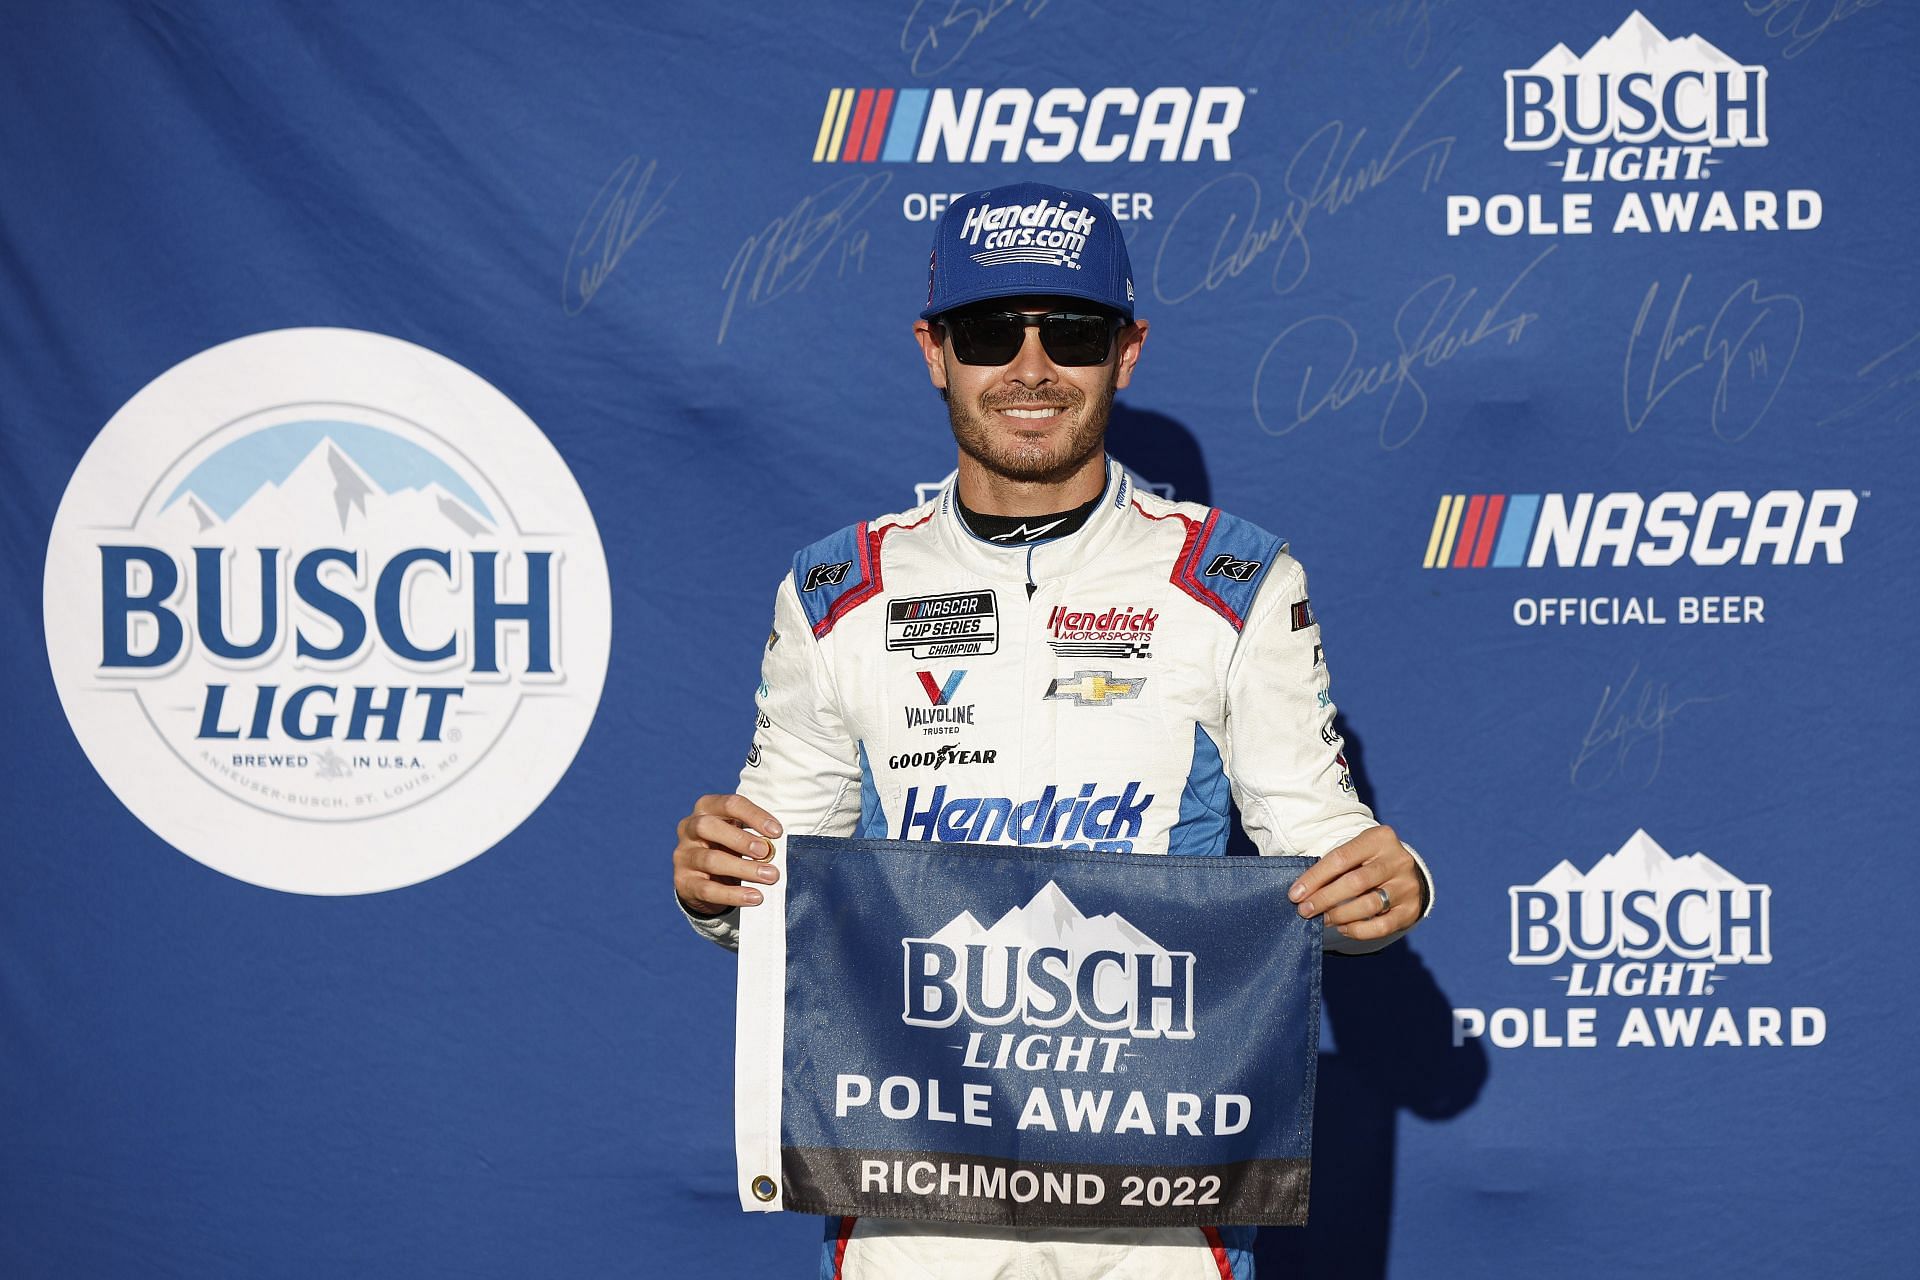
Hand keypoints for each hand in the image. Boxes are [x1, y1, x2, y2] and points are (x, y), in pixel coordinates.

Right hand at [674, 793, 782, 916]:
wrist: (703, 880)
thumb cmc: (728, 848)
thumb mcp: (738, 834)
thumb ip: (754, 835)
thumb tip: (778, 846)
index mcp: (706, 808)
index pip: (729, 804)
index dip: (754, 816)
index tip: (776, 831)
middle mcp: (689, 828)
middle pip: (709, 827)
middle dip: (741, 839)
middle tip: (766, 852)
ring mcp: (683, 855)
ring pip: (711, 860)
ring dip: (744, 869)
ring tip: (769, 877)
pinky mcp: (684, 882)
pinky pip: (709, 889)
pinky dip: (734, 895)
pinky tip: (754, 897)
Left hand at [1288, 825, 1423, 940]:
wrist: (1407, 874)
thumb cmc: (1368, 862)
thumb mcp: (1355, 852)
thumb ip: (1333, 866)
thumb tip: (1302, 892)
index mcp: (1379, 839)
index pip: (1340, 858)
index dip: (1315, 878)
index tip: (1295, 894)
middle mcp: (1397, 860)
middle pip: (1355, 882)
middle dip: (1324, 898)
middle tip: (1304, 911)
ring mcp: (1407, 886)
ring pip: (1369, 905)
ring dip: (1339, 915)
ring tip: (1323, 919)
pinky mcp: (1411, 910)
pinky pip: (1382, 926)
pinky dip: (1358, 930)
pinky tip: (1343, 927)